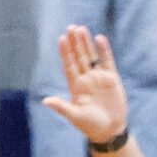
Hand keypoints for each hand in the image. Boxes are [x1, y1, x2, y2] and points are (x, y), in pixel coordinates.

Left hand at [38, 26, 128, 145]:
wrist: (110, 129)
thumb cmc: (90, 125)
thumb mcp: (75, 116)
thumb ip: (62, 107)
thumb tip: (45, 101)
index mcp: (75, 86)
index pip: (69, 65)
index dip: (65, 53)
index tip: (61, 39)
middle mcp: (86, 79)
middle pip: (79, 57)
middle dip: (75, 43)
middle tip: (70, 27)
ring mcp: (98, 78)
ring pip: (91, 56)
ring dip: (86, 43)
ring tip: (81, 29)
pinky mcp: (111, 78)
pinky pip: (107, 61)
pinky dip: (103, 50)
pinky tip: (99, 38)